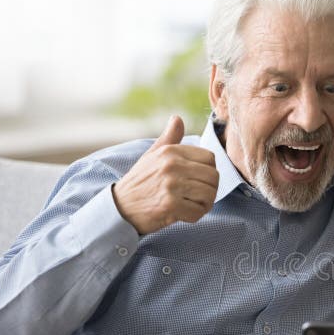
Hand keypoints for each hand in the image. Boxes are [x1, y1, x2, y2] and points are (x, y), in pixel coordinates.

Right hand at [112, 115, 218, 234]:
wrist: (120, 207)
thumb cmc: (140, 181)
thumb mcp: (152, 155)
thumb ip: (169, 138)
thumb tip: (177, 118)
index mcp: (170, 151)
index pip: (209, 158)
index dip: (208, 171)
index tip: (197, 180)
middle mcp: (172, 166)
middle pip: (213, 177)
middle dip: (210, 189)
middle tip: (197, 196)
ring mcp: (171, 186)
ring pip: (209, 194)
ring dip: (204, 204)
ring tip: (190, 204)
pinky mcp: (171, 205)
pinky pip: (199, 212)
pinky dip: (195, 216)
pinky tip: (183, 214)